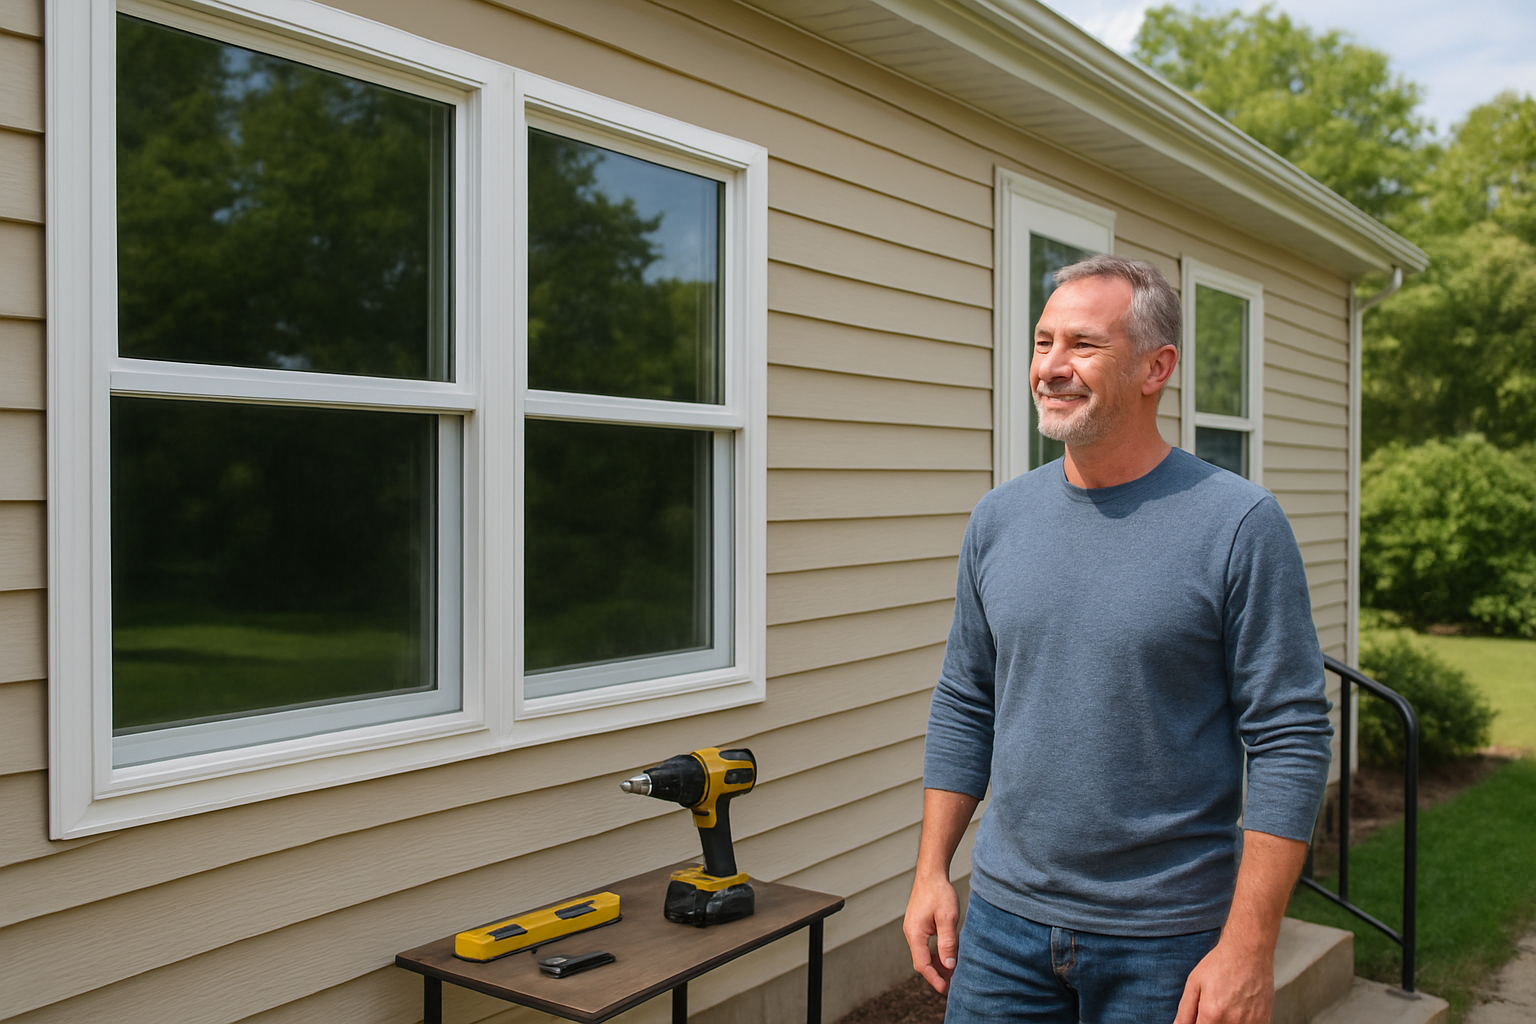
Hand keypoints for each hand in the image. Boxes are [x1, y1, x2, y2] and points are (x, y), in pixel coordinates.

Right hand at [903, 871, 960, 993]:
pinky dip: (935, 953)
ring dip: (936, 964)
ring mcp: (913, 929)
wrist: (931, 874)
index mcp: (915, 934)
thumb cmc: (939, 893)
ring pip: (923, 954)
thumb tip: (949, 966)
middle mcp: (911, 933)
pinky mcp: (918, 925)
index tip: (945, 990)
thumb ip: (948, 943)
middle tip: (952, 985)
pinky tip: (947, 954)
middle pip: (921, 961)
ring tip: (952, 971)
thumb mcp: (948, 919)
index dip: (934, 979)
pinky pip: (925, 945)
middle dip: (936, 974)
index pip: (922, 965)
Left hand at [1172, 936, 1273, 1023]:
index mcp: (1212, 1014)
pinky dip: (1241, 1022)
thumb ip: (1185, 1011)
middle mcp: (1233, 1021)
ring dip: (1226, 1021)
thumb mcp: (1194, 983)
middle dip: (1210, 1021)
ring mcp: (1251, 1022)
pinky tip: (1238, 1008)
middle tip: (1212, 1007)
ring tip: (1226, 1005)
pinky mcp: (1264, 1020)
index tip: (1200, 1017)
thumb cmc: (1221, 963)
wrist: (1248, 951)